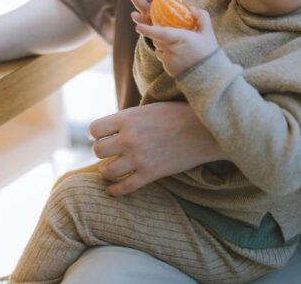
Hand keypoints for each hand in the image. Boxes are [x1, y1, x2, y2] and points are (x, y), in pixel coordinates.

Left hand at [88, 101, 222, 195]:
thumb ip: (129, 119)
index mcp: (127, 118)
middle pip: (97, 151)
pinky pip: (124, 188)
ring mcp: (139, 157)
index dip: (96, 133)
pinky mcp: (151, 174)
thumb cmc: (178, 114)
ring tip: (112, 168)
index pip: (94, 129)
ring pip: (107, 171)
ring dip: (107, 171)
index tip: (102, 135)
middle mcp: (129, 138)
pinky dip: (115, 191)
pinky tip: (113, 190)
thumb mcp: (148, 108)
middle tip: (110, 152)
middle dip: (102, 151)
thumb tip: (112, 128)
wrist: (206, 130)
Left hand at [135, 6, 217, 76]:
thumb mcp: (208, 33)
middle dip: (160, 31)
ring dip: (164, 42)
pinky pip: (161, 55)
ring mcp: (169, 60)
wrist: (208, 77)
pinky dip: (166, 52)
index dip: (149, 30)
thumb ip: (201, 17)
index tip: (137, 26)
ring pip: (158, 46)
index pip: (162, 33)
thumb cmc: (208, 52)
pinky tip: (179, 54)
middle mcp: (173, 50)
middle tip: (172, 30)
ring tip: (179, 44)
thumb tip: (191, 8)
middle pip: (158, 37)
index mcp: (182, 39)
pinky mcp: (167, 67)